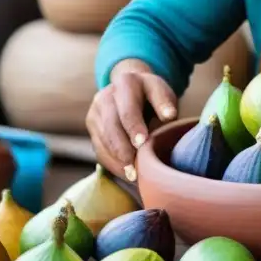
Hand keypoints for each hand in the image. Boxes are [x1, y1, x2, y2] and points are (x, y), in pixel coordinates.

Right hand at [86, 60, 177, 181]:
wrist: (131, 87)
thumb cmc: (152, 94)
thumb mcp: (162, 92)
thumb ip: (165, 104)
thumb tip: (169, 116)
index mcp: (126, 83)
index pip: (128, 109)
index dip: (134, 127)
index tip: (143, 143)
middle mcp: (105, 96)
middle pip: (111, 126)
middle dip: (123, 150)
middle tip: (135, 170)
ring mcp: (95, 111)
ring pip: (103, 140)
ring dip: (117, 161)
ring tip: (132, 177)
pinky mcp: (92, 126)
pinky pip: (99, 148)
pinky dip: (111, 163)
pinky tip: (125, 174)